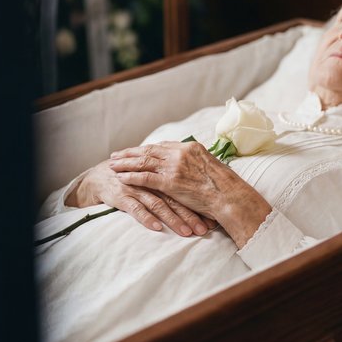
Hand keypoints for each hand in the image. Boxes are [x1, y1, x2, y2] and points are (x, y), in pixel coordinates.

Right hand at [65, 158, 213, 236]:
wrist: (97, 178)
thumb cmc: (128, 179)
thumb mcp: (150, 177)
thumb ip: (168, 183)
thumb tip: (193, 197)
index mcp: (160, 175)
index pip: (183, 190)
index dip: (197, 204)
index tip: (212, 219)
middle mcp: (151, 181)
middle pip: (174, 198)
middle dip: (190, 214)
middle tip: (204, 229)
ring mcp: (136, 188)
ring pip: (158, 204)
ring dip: (173, 219)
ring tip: (187, 233)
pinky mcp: (122, 196)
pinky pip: (136, 208)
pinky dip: (146, 218)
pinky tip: (157, 228)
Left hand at [107, 141, 271, 247]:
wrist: (229, 196)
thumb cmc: (224, 186)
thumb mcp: (211, 166)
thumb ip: (196, 163)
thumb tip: (190, 165)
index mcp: (191, 147)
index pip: (162, 146)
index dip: (146, 149)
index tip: (135, 151)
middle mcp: (180, 153)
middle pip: (149, 150)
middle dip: (131, 153)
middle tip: (116, 154)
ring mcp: (174, 167)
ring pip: (143, 162)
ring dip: (126, 163)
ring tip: (112, 164)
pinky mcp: (170, 182)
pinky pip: (145, 177)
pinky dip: (131, 177)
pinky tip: (120, 178)